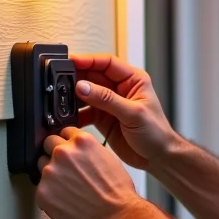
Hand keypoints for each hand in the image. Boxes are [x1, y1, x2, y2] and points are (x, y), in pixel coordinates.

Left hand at [35, 129, 142, 218]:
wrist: (117, 217)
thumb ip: (87, 151)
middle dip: (55, 155)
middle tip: (66, 171)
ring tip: (68, 189)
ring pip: (42, 167)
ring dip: (52, 175)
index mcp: (81, 141)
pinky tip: (65, 201)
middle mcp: (63, 153)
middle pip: (48, 144)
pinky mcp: (42, 193)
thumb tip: (78, 153)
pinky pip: (40, 189)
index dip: (67, 143)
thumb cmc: (117, 193)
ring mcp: (50, 173)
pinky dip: (50, 195)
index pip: (63, 132)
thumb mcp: (107, 159)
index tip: (69, 152)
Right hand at [70, 53, 177, 170]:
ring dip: (73, 97)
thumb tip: (83, 86)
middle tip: (60, 82)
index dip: (88, 60)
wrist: (157, 157)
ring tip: (61, 100)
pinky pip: (83, 111)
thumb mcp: (133, 113)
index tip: (71, 61)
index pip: (107, 63)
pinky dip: (74, 114)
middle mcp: (119, 88)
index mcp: (132, 80)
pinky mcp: (101, 117)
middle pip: (93, 76)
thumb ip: (107, 99)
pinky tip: (66, 117)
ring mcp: (109, 103)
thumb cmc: (156, 132)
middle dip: (77, 78)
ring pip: (86, 93)